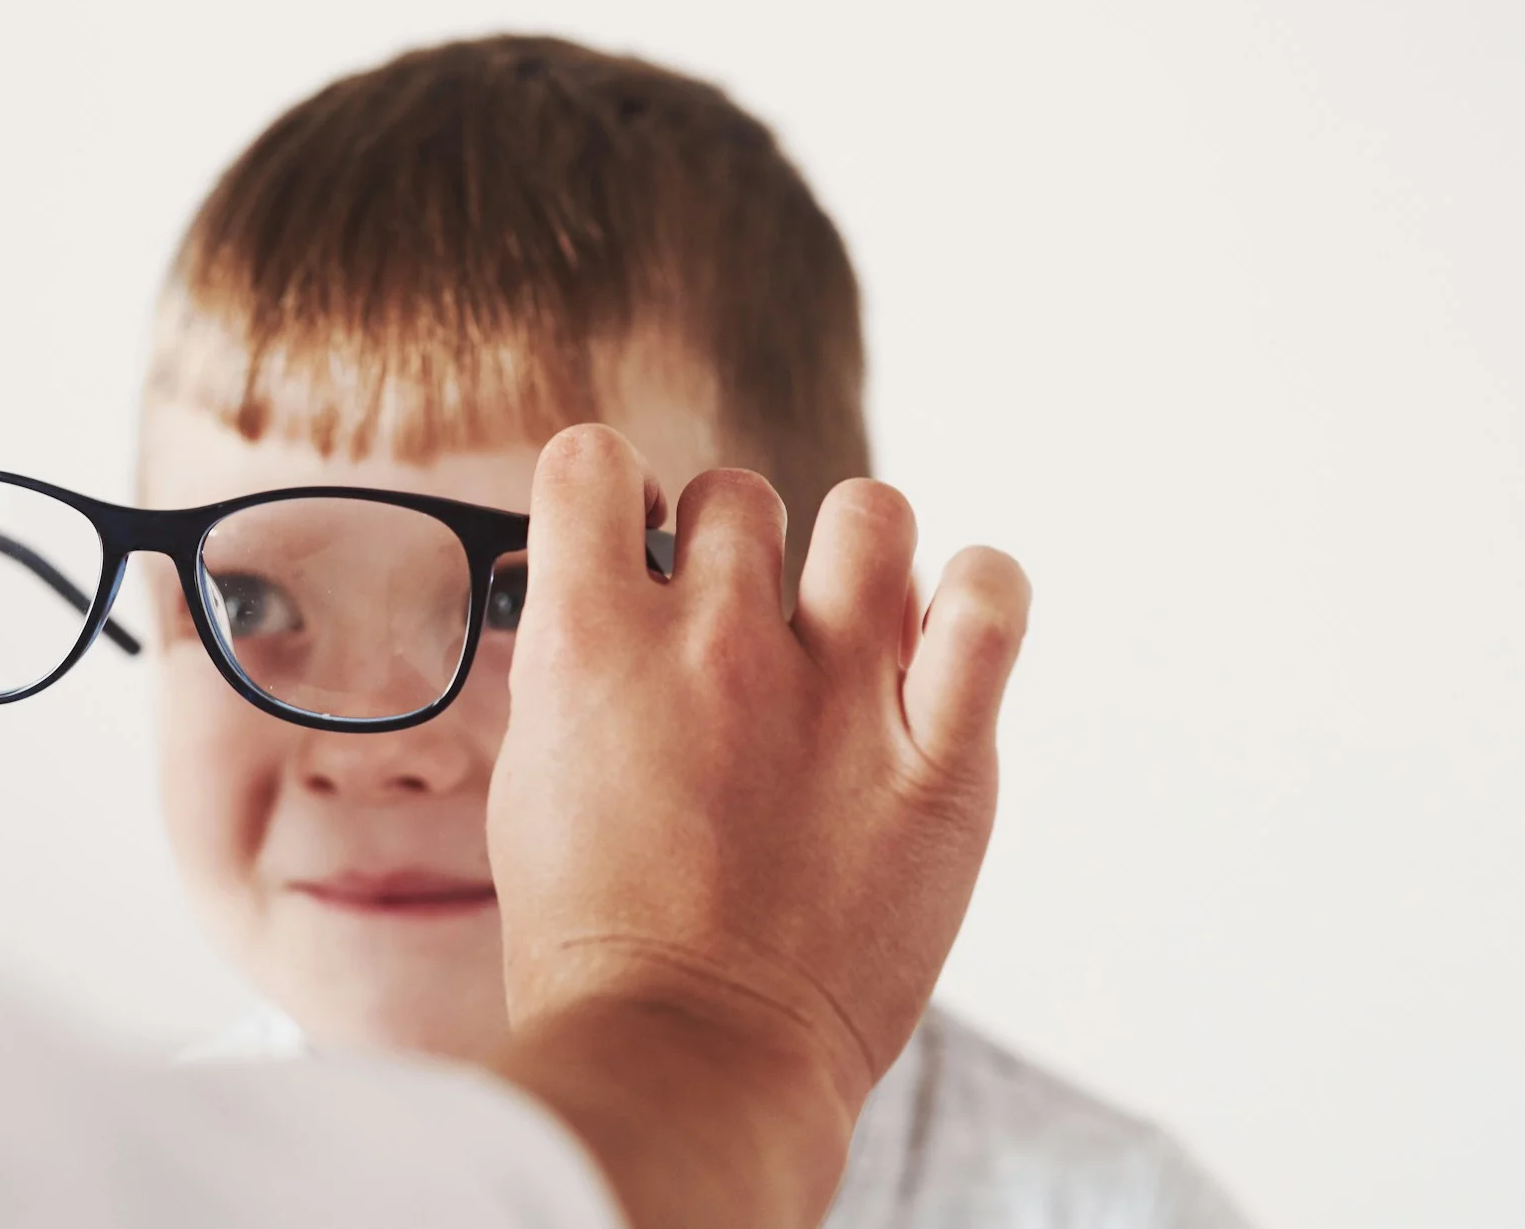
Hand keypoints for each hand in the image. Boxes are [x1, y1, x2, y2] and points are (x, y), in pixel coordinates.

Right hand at [486, 426, 1029, 1228]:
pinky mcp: (940, 756)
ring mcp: (837, 693)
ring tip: (845, 624)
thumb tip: (606, 594)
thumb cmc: (596, 940)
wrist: (688, 1062)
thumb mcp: (534, 782)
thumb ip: (575, 668)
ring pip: (870, 511)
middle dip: (731, 548)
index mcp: (592, 645)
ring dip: (851, 554)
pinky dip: (977, 591)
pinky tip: (947, 626)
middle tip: (737, 629)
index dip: (607, 494)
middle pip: (738, 493)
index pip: (591, 461)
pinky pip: (990, 602)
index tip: (628, 542)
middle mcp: (714, 644)